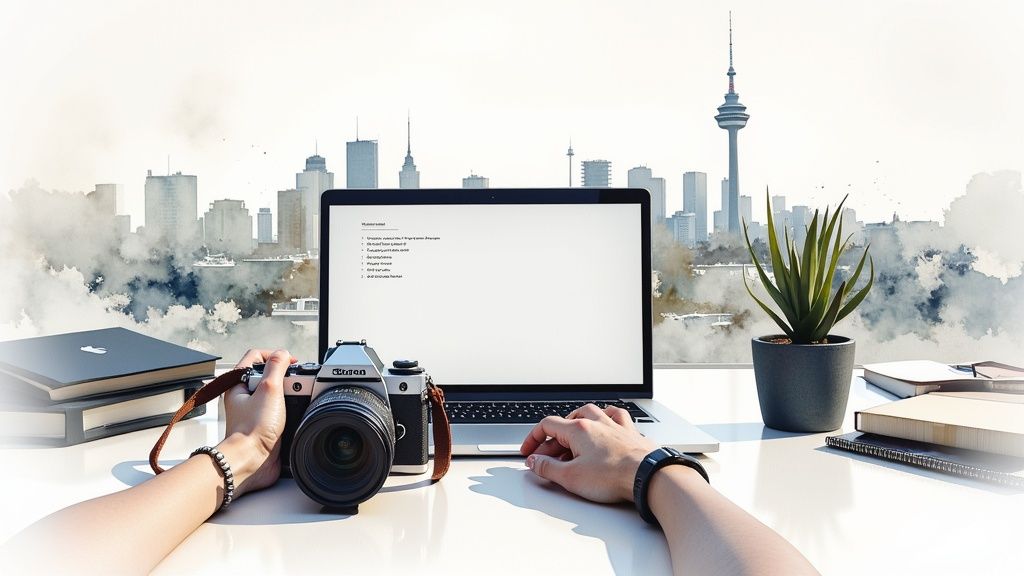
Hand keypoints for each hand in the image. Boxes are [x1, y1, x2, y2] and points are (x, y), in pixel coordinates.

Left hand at [216, 349, 295, 497]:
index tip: (290, 362)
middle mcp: (245, 397)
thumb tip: (283, 354)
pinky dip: (291, 409)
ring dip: (290, 394)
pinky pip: (282, 410)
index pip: (255, 357)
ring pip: (277, 393)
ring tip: (295, 400)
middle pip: (269, 374)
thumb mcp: (268, 389)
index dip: (275, 355)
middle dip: (286, 377)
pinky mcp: (266, 425)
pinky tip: (295, 413)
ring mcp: (256, 411)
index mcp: (238, 384)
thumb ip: (276, 367)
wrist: (251, 460)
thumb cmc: (251, 430)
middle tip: (294, 384)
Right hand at [520, 404, 656, 502]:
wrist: (647, 476)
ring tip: (571, 436)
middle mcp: (596, 422)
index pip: (547, 425)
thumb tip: (535, 462)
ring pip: (590, 413)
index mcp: (578, 429)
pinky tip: (605, 422)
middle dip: (552, 441)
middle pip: (566, 423)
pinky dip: (606, 417)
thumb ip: (548, 468)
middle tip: (546, 459)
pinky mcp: (630, 433)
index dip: (533, 438)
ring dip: (576, 423)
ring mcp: (614, 425)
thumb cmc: (613, 476)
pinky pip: (615, 416)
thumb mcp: (571, 477)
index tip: (528, 451)